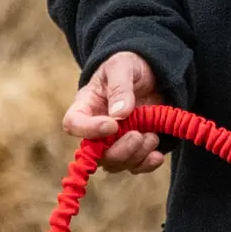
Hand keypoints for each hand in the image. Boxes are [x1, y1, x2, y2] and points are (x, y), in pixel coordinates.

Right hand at [63, 51, 164, 172]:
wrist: (152, 72)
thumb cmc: (130, 65)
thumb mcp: (123, 66)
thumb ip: (120, 87)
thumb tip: (120, 114)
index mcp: (85, 107)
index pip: (73, 125)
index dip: (88, 131)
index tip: (112, 125)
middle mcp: (95, 130)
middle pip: (96, 153)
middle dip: (119, 150)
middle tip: (137, 135)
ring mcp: (114, 142)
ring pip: (116, 163)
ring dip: (135, 155)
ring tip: (151, 137)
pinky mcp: (133, 148)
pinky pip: (134, 166)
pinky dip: (146, 164)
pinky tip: (156, 155)